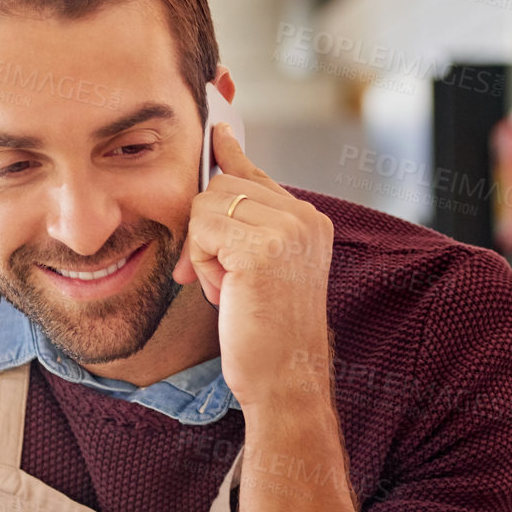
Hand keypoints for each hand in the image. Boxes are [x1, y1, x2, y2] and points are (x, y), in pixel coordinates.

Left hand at [173, 124, 335, 411]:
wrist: (284, 377)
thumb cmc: (264, 333)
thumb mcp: (255, 269)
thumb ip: (242, 229)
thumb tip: (208, 188)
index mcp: (309, 220)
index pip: (255, 173)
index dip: (229, 155)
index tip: (215, 133)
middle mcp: (304, 217)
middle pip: (220, 186)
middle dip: (204, 233)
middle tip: (220, 279)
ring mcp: (287, 228)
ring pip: (206, 205)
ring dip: (203, 252)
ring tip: (230, 288)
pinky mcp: (262, 246)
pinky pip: (202, 229)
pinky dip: (202, 263)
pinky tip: (226, 292)